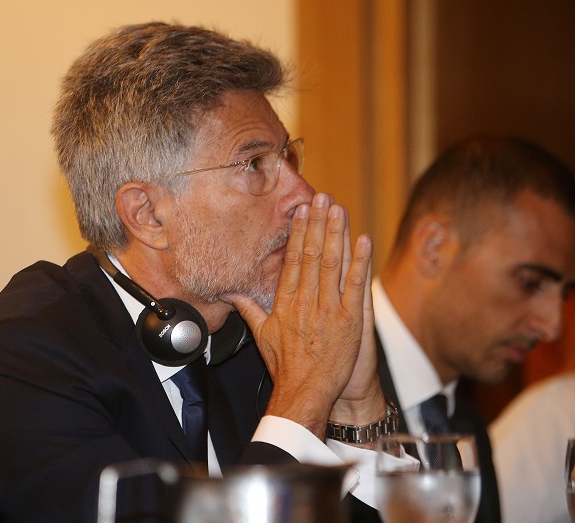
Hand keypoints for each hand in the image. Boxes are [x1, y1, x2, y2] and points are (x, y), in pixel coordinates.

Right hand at [222, 193, 374, 437]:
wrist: (305, 393)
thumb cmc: (285, 367)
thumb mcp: (261, 335)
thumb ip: (248, 309)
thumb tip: (228, 292)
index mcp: (285, 302)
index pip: (292, 260)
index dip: (298, 233)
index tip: (301, 211)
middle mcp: (305, 301)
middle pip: (311, 254)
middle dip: (317, 224)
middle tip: (321, 198)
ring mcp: (328, 309)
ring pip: (332, 264)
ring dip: (336, 234)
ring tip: (338, 209)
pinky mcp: (349, 321)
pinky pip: (355, 285)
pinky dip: (360, 262)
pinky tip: (363, 240)